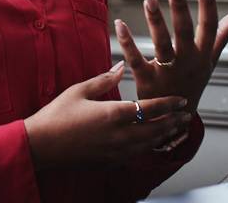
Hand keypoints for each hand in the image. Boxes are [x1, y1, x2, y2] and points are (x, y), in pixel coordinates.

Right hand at [23, 61, 192, 168]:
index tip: (181, 99)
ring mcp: (116, 151)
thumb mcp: (79, 91)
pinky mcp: (110, 161)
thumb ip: (104, 79)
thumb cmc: (56, 115)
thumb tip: (121, 66)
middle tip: (187, 115)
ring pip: (150, 145)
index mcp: (113, 114)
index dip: (169, 103)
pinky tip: (153, 143)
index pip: (150, 108)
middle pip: (157, 129)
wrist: (40, 145)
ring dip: (166, 136)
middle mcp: (119, 135)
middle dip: (174, 121)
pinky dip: (150, 148)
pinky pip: (138, 155)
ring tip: (176, 129)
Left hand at [115, 0, 227, 112]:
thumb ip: (223, 35)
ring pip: (162, 44)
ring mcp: (168, 72)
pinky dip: (127, 42)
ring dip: (156, 22)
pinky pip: (136, 59)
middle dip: (181, 9)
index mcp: (203, 54)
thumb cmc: (192, 83)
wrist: (175, 121)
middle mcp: (188, 62)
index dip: (208, 3)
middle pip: (185, 32)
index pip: (210, 26)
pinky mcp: (147, 81)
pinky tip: (120, 24)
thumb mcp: (210, 60)